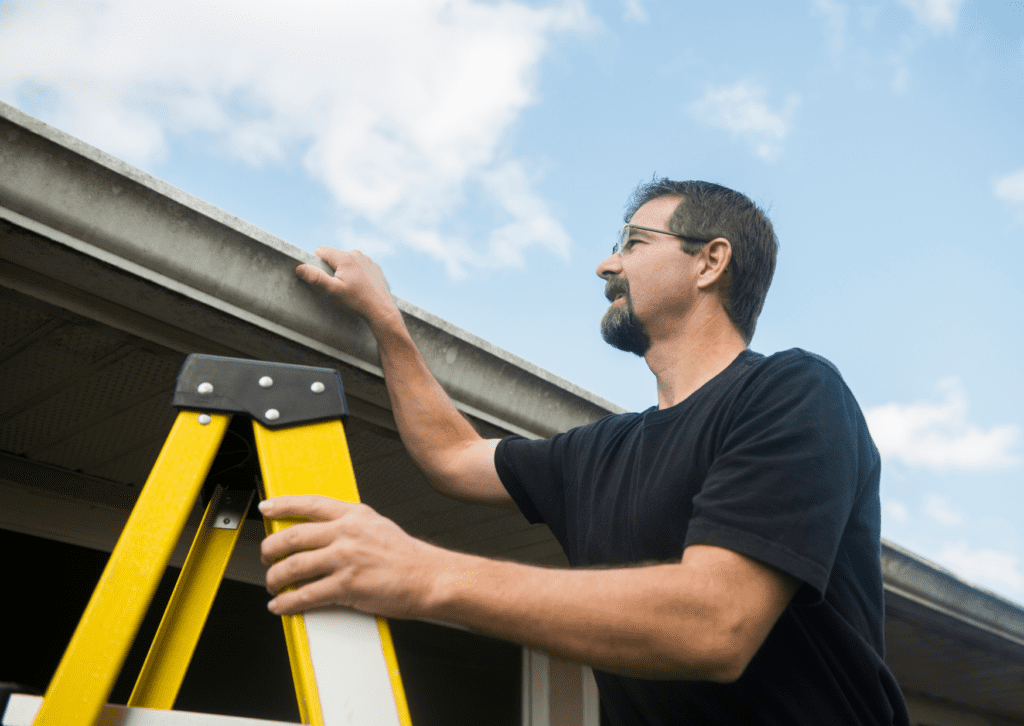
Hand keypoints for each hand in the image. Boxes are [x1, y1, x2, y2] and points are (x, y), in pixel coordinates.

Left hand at [260, 495, 441, 617]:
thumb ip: (349, 524)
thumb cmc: (405, 556)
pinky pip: (306, 595)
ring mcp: (346, 559)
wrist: (429, 577)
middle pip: (292, 537)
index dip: (282, 505)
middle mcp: (347, 533)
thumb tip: (321, 532)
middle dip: (269, 549)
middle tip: (266, 557)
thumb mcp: (377, 525)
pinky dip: (287, 603)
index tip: (266, 508)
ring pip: (292, 566)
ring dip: (274, 579)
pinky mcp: (347, 586)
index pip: (309, 504)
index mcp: (353, 514)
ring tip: (273, 585)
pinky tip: (281, 605)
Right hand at [295, 247, 400, 328]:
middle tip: (336, 285)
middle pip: (335, 256)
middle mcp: (357, 254)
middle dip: (331, 268)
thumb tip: (299, 267)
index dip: (316, 262)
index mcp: (345, 257)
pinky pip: (360, 265)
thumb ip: (316, 278)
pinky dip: (356, 273)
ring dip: (344, 270)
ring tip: (349, 288)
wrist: (381, 310)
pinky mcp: (375, 267)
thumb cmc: (357, 301)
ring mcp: (368, 260)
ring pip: (347, 261)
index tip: (321, 277)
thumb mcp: (333, 291)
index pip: (321, 250)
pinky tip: (360, 287)